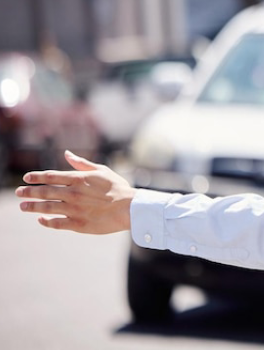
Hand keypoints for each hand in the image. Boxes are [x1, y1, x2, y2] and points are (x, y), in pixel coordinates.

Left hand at [17, 151, 134, 233]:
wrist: (130, 208)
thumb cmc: (117, 187)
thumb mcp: (101, 170)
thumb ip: (81, 163)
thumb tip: (66, 154)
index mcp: (79, 179)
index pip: (51, 176)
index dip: (36, 177)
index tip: (26, 178)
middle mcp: (73, 194)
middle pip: (45, 192)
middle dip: (29, 192)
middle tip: (18, 192)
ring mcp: (74, 210)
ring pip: (47, 208)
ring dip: (32, 206)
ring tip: (23, 206)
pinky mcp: (77, 224)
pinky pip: (56, 223)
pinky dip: (46, 221)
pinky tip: (40, 219)